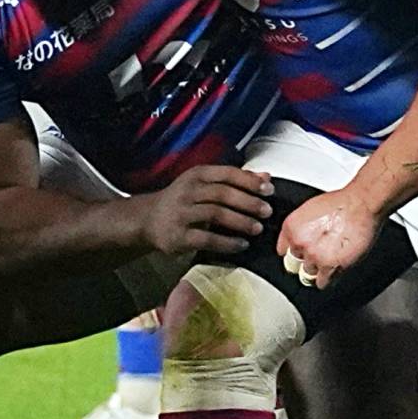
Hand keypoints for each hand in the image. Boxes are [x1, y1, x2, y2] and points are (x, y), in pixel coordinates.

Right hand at [137, 165, 273, 257]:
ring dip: (240, 221)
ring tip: (257, 228)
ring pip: (215, 214)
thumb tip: (266, 177)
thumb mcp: (204, 184)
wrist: (147, 219)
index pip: (227, 173)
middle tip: (267, 212)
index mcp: (197, 175)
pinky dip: (227, 242)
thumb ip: (235, 180)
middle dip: (248, 202)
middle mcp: (188, 191)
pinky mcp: (178, 236)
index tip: (269, 190)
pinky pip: (206, 238)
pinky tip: (241, 245)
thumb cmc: (183, 201)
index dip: (250, 181)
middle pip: (223, 194)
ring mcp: (181, 213)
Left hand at [277, 187, 379, 289]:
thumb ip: (302, 227)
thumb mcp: (311, 209)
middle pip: (296, 264)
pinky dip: (328, 279)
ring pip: (309, 274)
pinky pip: (322, 283)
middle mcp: (300, 242)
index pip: (283, 250)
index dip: (294, 252)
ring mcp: (314, 256)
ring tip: (331, 259)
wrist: (360, 205)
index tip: (299, 255)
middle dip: (307, 261)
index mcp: (291, 227)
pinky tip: (334, 270)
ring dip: (319, 269)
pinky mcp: (329, 267)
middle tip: (319, 255)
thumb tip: (301, 238)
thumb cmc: (342, 203)